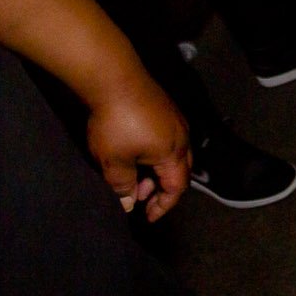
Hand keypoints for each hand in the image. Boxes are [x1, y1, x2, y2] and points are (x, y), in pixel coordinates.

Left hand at [86, 76, 188, 221]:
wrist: (115, 78)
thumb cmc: (116, 123)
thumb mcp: (114, 161)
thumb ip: (123, 186)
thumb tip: (127, 204)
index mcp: (173, 153)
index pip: (177, 188)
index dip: (163, 206)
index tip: (147, 217)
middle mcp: (181, 137)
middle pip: (179, 171)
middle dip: (161, 188)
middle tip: (139, 196)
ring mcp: (174, 119)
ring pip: (172, 153)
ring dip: (155, 170)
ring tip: (132, 175)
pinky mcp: (164, 107)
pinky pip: (167, 138)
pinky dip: (154, 153)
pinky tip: (135, 151)